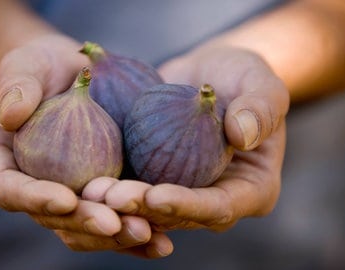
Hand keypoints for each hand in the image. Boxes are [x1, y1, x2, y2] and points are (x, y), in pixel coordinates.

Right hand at [0, 34, 172, 256]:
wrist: (67, 72)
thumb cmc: (38, 67)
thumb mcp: (23, 66)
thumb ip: (16, 86)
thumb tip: (11, 115)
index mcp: (3, 162)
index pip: (10, 189)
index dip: (35, 199)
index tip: (67, 200)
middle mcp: (33, 185)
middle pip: (53, 217)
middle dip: (84, 223)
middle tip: (114, 224)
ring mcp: (67, 190)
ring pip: (86, 225)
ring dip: (115, 234)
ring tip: (148, 234)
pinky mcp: (97, 188)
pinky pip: (115, 213)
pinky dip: (138, 225)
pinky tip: (163, 238)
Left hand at [83, 45, 288, 231]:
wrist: (210, 76)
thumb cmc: (243, 78)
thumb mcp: (261, 83)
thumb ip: (262, 108)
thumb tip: (243, 134)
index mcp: (249, 191)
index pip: (219, 207)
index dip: (188, 206)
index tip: (157, 195)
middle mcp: (212, 200)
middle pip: (177, 215)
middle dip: (142, 210)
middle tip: (111, 198)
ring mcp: (181, 192)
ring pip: (147, 209)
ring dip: (117, 205)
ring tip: (90, 192)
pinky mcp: (153, 177)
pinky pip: (130, 186)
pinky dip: (108, 186)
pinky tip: (83, 181)